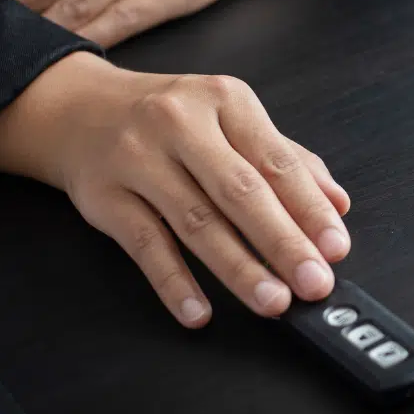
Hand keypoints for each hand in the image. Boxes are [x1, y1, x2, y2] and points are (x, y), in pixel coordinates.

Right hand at [0, 52, 351, 326]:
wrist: (76, 109)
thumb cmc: (169, 119)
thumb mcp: (231, 120)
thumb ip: (287, 159)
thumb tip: (338, 204)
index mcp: (225, 101)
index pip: (277, 162)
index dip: (310, 209)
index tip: (336, 248)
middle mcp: (181, 124)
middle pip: (240, 192)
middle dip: (283, 242)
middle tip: (314, 282)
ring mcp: (137, 159)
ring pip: (196, 221)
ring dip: (238, 268)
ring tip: (272, 301)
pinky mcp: (103, 196)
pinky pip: (144, 245)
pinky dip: (174, 282)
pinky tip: (199, 311)